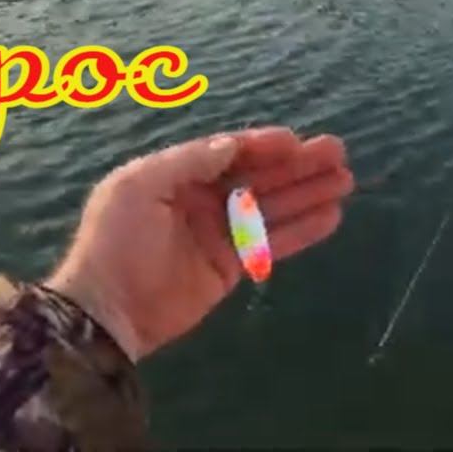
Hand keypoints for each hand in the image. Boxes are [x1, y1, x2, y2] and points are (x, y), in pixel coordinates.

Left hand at [46, 127, 353, 360]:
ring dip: (307, 193)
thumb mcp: (139, 187)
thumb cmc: (117, 242)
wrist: (107, 311)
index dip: (262, 145)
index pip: (228, 153)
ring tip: (346, 179)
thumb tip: (232, 144)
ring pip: (271, 207)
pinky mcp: (229, 266)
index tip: (297, 141)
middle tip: (338, 152)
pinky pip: (271, 242)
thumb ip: (188, 162)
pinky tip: (331, 216)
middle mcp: (200, 198)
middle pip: (257, 176)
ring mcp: (217, 233)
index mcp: (175, 174)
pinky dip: (301, 230)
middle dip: (296, 165)